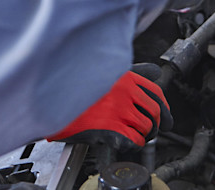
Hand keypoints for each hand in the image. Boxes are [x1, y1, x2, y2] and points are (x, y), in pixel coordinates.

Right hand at [46, 67, 171, 151]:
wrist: (51, 99)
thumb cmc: (74, 85)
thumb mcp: (104, 71)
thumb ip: (131, 71)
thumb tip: (155, 72)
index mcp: (124, 77)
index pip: (155, 93)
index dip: (164, 107)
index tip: (164, 116)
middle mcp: (124, 92)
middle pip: (154, 112)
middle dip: (158, 124)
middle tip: (154, 131)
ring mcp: (118, 110)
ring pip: (146, 127)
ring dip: (145, 135)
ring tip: (137, 137)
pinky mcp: (109, 128)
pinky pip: (133, 140)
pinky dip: (134, 144)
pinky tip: (127, 142)